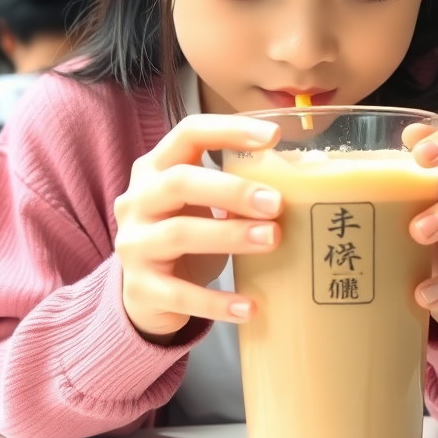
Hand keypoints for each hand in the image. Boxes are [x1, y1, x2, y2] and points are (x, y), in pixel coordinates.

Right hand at [114, 115, 281, 343]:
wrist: (146, 293)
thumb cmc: (187, 234)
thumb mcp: (202, 204)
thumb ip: (236, 192)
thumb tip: (304, 189)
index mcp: (156, 168)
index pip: (188, 133)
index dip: (229, 130)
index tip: (275, 138)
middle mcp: (137, 200)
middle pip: (179, 182)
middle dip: (232, 190)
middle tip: (276, 203)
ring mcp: (134, 244)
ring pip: (179, 234)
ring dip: (230, 236)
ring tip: (273, 240)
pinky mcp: (140, 288)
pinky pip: (180, 295)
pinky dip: (217, 302)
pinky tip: (250, 306)